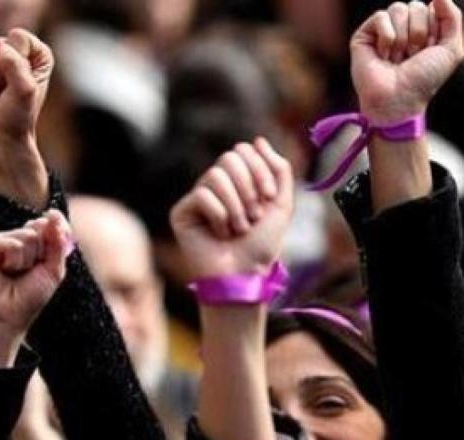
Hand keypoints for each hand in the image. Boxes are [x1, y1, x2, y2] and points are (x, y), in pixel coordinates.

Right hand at [0, 28, 51, 207]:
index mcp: (37, 54)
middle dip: (0, 71)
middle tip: (7, 91)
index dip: (17, 59)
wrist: (0, 137)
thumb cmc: (19, 115)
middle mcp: (16, 53)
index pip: (19, 37)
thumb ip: (13, 64)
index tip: (21, 81)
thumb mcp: (24, 89)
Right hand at [0, 210, 70, 365]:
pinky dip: (13, 260)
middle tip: (29, 271)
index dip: (57, 226)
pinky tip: (3, 271)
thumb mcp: (53, 271)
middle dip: (42, 252)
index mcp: (36, 245)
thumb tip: (53, 215)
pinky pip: (11, 243)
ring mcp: (4, 242)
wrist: (6, 317)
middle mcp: (19, 240)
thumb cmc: (29, 298)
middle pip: (40, 227)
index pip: (50, 224)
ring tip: (15, 274)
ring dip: (28, 260)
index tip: (57, 229)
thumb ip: (57, 243)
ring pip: (28, 235)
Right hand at [170, 138, 293, 279]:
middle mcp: (216, 186)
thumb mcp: (282, 204)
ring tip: (239, 229)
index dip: (260, 170)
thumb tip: (259, 140)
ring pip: (215, 175)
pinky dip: (219, 216)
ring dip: (236, 205)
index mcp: (238, 182)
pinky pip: (201, 195)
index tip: (269, 198)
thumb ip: (279, 170)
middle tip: (254, 216)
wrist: (244, 275)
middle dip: (248, 187)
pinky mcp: (181, 212)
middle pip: (229, 158)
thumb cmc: (262, 245)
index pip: (244, 151)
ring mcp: (197, 198)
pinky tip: (220, 234)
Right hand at [351, 0, 463, 123]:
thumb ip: (452, 18)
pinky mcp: (365, 35)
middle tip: (412, 57)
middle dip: (419, 33)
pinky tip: (383, 56)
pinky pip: (381, 17)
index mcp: (424, 29)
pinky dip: (387, 38)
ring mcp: (383, 31)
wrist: (399, 100)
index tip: (429, 52)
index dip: (434, 30)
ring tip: (397, 59)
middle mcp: (403, 28)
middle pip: (415, 5)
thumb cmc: (424, 80)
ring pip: (398, 9)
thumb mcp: (451, 50)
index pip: (432, 8)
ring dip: (403, 38)